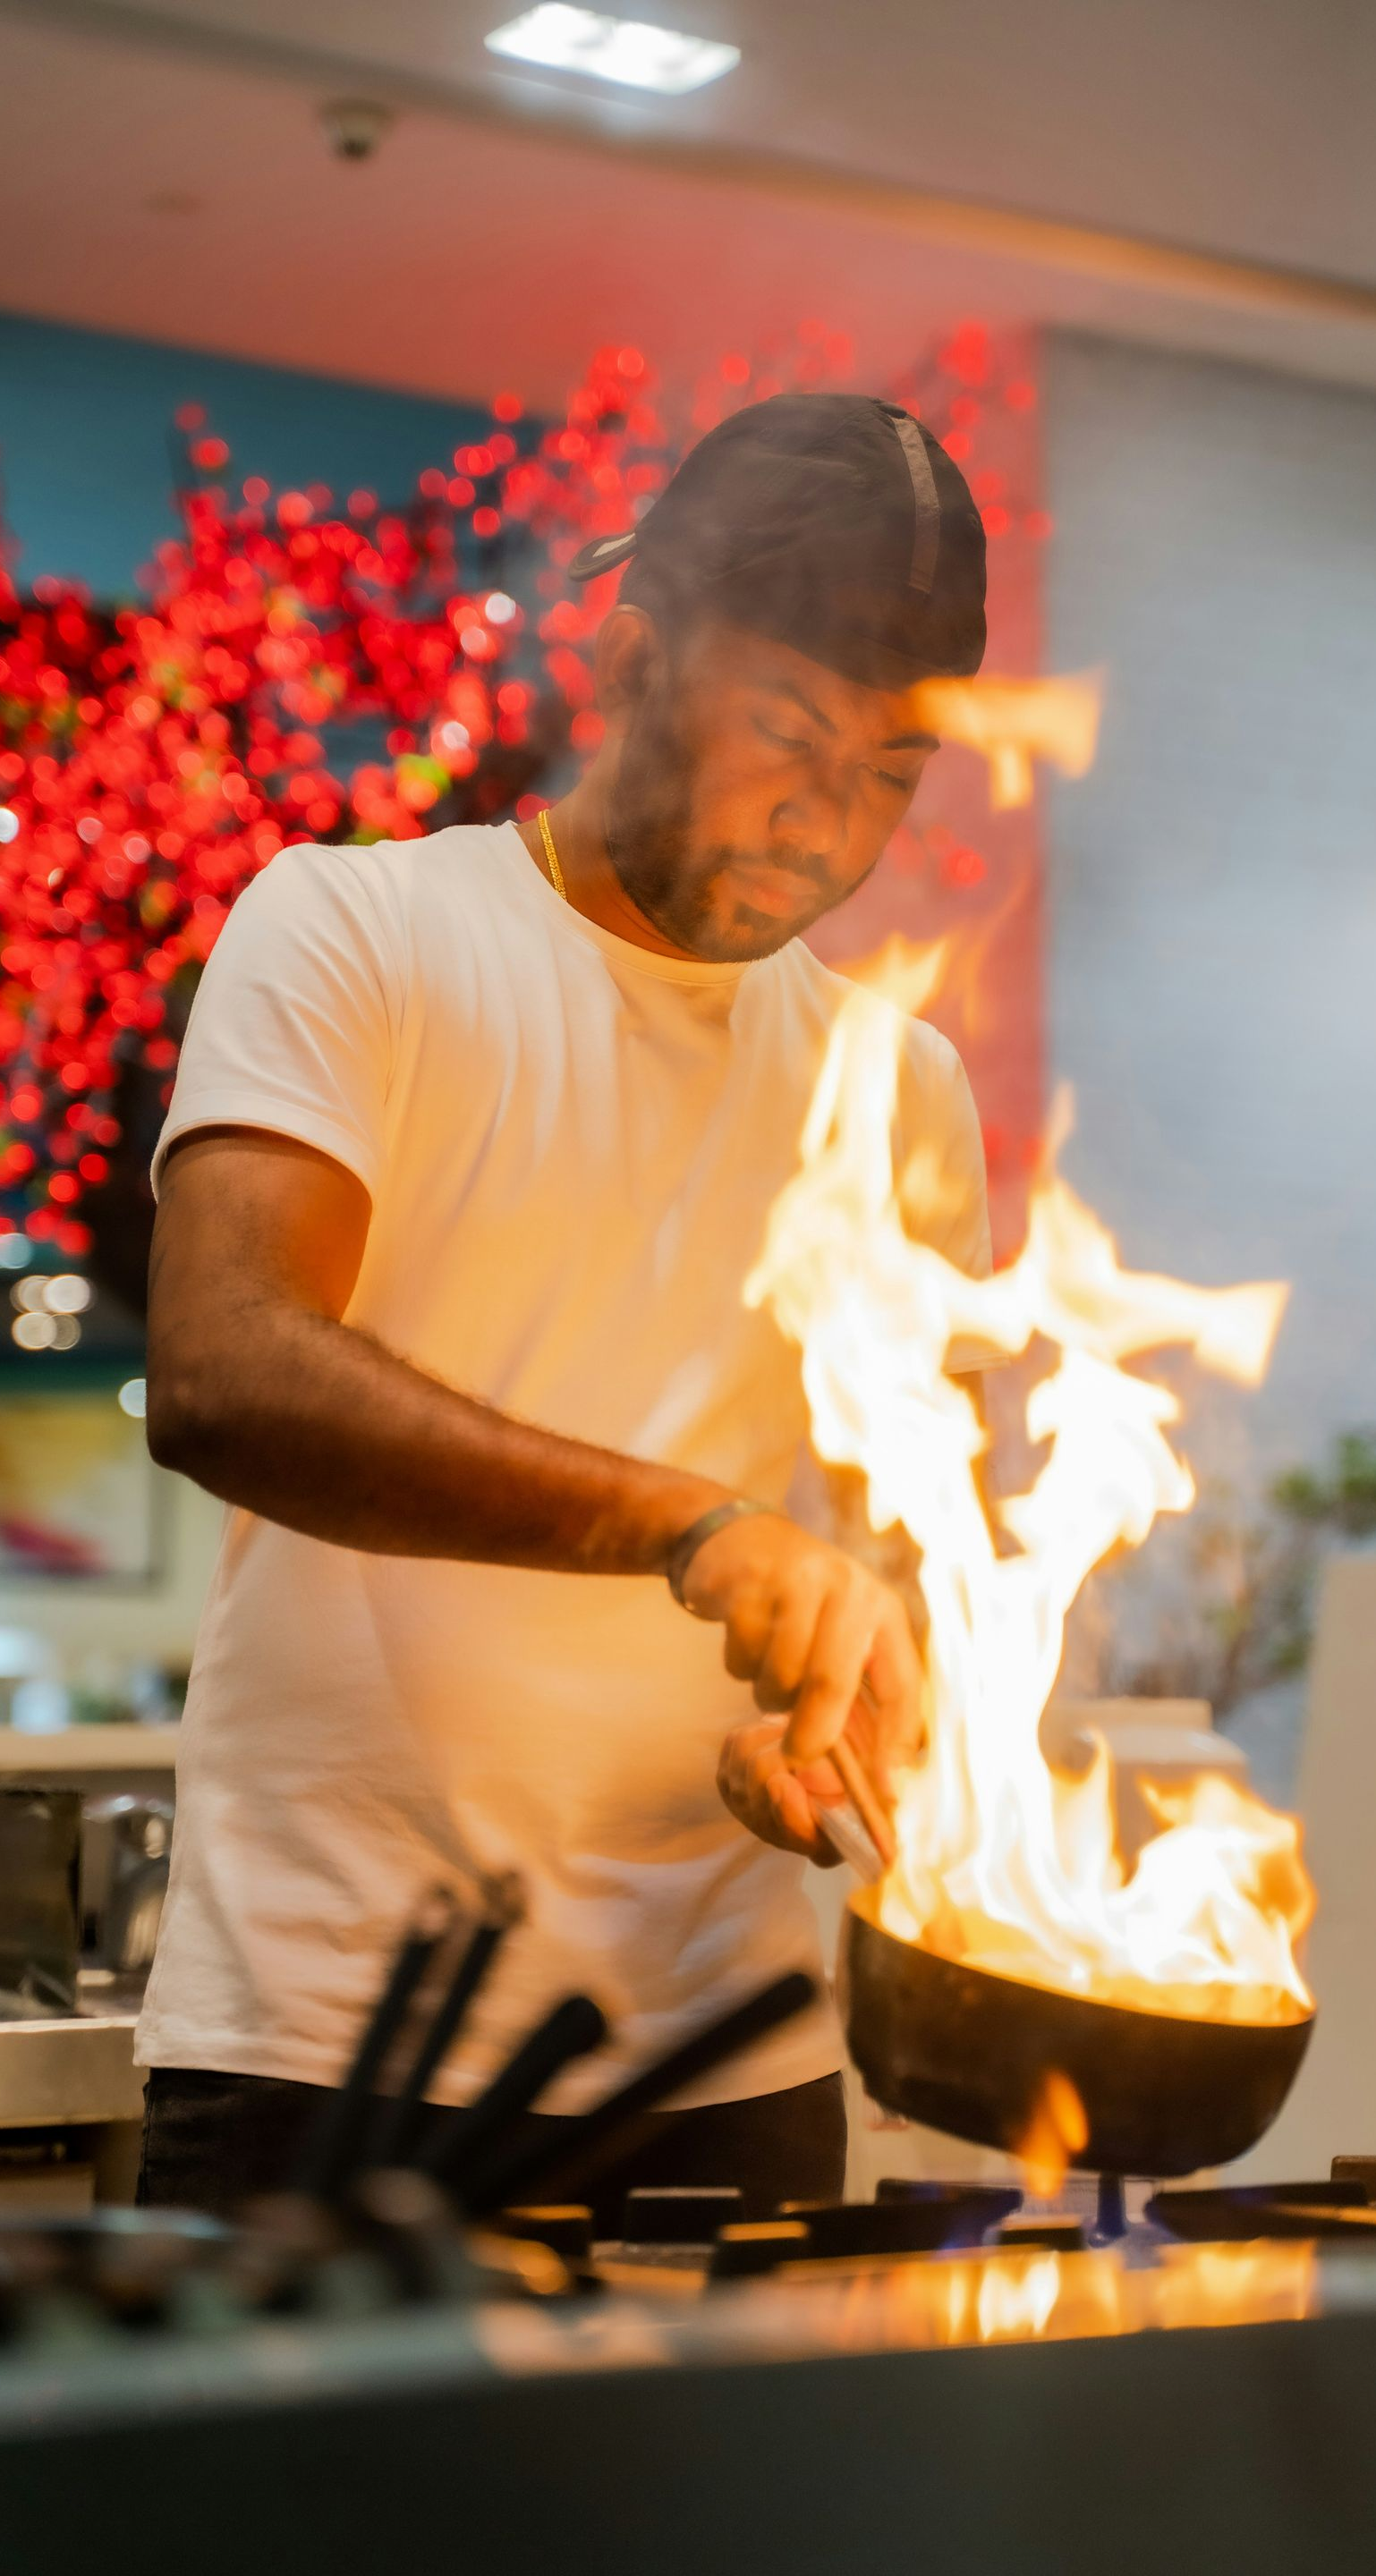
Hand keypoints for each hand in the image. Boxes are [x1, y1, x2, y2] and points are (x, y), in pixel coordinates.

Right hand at [684, 1512, 923, 1844]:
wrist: (740, 1538)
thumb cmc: (802, 1606)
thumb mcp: (844, 1633)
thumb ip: (860, 1691)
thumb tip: (879, 1775)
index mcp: (881, 1609)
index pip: (901, 1682)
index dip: (896, 1739)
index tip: (884, 1788)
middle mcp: (847, 1588)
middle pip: (832, 1680)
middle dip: (814, 1732)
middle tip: (797, 1757)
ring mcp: (795, 1580)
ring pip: (780, 1672)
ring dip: (769, 1691)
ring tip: (771, 1670)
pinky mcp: (747, 1582)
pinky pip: (742, 1654)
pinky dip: (740, 1664)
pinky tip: (746, 1638)